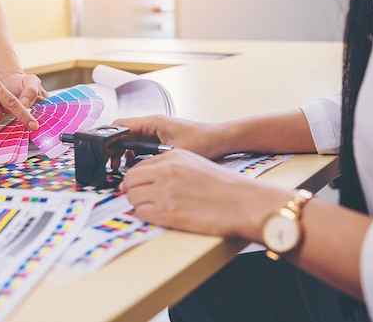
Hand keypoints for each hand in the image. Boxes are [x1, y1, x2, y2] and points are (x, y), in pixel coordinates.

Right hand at [110, 115, 227, 168]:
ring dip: (122, 152)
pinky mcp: (161, 139)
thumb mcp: (174, 152)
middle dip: (112, 147)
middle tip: (106, 163)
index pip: (120, 125)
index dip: (107, 137)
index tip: (100, 151)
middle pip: (122, 133)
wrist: (221, 139)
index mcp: (152, 122)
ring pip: (130, 139)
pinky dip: (133, 154)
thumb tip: (133, 168)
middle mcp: (152, 124)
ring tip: (117, 167)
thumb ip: (152, 159)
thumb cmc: (203, 141)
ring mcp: (156, 131)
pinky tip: (133, 166)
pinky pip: (140, 145)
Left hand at [120, 148, 258, 236]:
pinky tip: (161, 215)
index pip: (138, 166)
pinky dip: (146, 216)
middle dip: (133, 190)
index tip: (139, 186)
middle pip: (130, 180)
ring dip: (140, 204)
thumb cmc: (224, 186)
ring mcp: (165, 192)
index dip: (137, 179)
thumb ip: (170, 167)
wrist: (242, 203)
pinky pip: (140, 214)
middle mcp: (165, 171)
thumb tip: (148, 178)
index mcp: (172, 157)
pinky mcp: (167, 213)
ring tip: (156, 208)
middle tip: (143, 198)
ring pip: (132, 198)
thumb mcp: (194, 163)